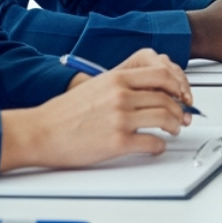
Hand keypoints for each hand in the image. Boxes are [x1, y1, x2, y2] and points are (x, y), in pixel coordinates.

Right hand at [0, 49, 192, 171]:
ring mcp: (120, 118)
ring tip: (173, 130)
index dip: (178, 86)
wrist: (39, 132)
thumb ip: (123, 86)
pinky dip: (159, 146)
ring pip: (165, 118)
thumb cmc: (63, 113)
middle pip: (167, 98)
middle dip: (180, 109)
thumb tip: (151, 92)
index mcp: (116, 78)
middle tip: (182, 117)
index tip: (181, 95)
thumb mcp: (96, 86)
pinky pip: (152, 143)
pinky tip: (155, 147)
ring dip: (174, 126)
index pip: (161, 75)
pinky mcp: (117, 142)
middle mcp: (121, 95)